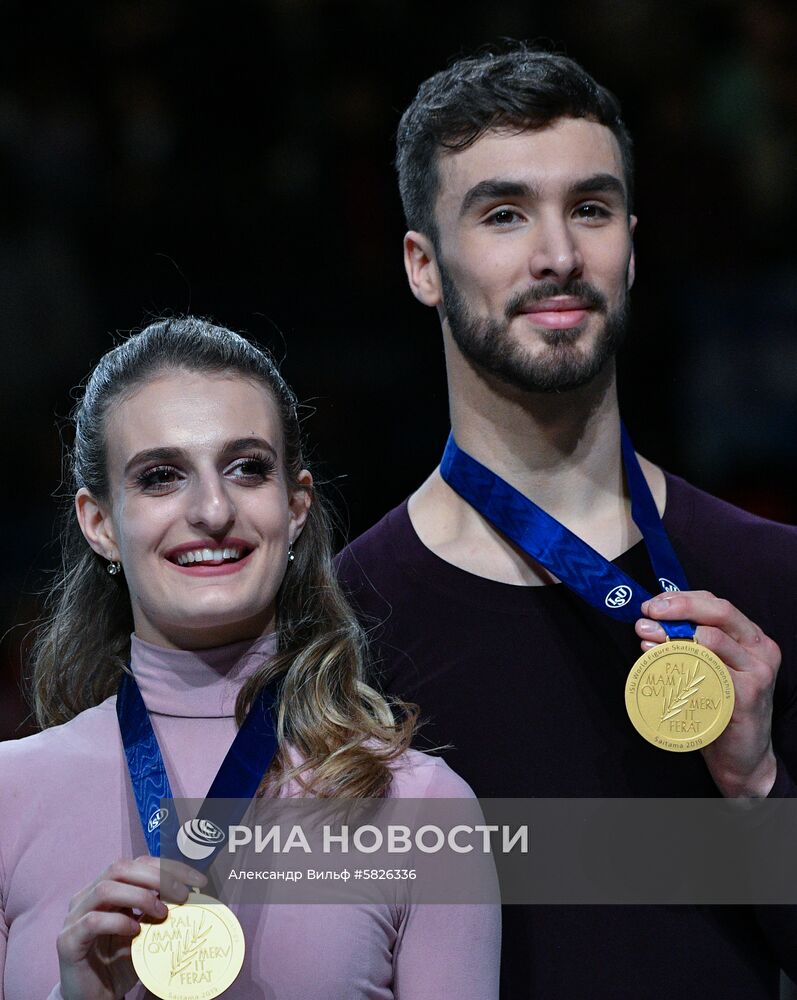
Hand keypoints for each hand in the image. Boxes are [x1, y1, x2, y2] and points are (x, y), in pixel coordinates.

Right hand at [56, 855, 206, 999]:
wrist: (94, 999)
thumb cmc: (120, 962)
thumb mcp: (146, 932)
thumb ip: (159, 911)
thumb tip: (190, 895)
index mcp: (108, 888)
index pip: (139, 863)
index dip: (169, 867)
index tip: (198, 881)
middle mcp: (88, 896)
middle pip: (121, 868)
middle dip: (157, 876)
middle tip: (183, 894)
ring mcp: (74, 917)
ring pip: (105, 889)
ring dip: (140, 896)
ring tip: (162, 912)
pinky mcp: (68, 941)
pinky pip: (92, 921)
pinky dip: (118, 922)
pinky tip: (136, 931)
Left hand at [636, 590, 780, 796]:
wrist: (743, 757)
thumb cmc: (720, 708)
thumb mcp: (710, 668)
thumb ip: (692, 643)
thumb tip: (651, 621)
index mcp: (751, 637)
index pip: (716, 603)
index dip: (681, 599)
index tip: (651, 605)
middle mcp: (760, 648)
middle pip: (719, 612)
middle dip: (678, 607)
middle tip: (648, 614)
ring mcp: (758, 670)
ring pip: (713, 638)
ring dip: (672, 635)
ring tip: (646, 639)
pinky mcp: (748, 694)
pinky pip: (710, 671)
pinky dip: (681, 663)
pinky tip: (660, 664)